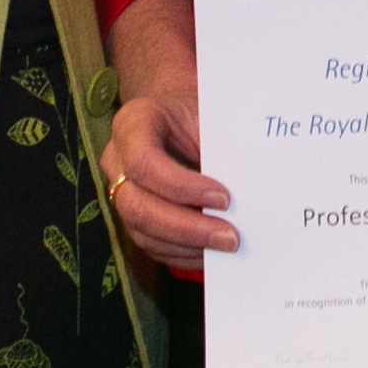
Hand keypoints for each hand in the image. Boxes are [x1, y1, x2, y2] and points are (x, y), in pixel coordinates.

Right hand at [100, 0, 234, 275]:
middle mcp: (116, 160)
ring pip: (143, 232)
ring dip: (189, 245)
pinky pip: (152, 245)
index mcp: (132, 124)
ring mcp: (120, 191)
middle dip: (187, 227)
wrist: (176, 116)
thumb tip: (250, 185)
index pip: (145, 162)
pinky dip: (184, 253)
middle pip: (137, 206)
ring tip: (228, 246)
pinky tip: (213, 252)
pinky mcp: (132, 216)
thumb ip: (219, 145)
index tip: (224, 198)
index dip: (182, 187)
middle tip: (231, 237)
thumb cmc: (196, 113)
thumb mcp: (207, 114)